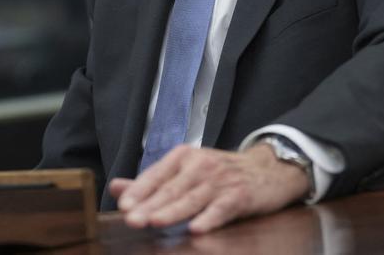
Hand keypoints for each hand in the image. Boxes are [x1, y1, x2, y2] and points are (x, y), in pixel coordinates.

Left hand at [108, 143, 309, 233]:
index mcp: (184, 157)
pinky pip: (222, 208)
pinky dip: (209, 218)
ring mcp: (222, 180)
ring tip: (155, 221)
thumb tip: (115, 187)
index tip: (124, 205)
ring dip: (173, 211)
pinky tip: (197, 228)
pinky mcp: (240, 195)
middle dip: (150, 205)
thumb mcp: (186, 171)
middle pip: (172, 188)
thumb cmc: (221, 173)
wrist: (268, 169)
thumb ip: (152, 181)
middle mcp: (202, 165)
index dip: (140, 190)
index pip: (157, 174)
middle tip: (132, 219)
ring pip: (193, 198)